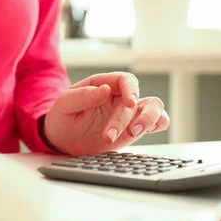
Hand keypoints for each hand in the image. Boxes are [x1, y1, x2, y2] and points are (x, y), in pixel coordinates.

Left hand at [43, 73, 169, 156]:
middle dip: (124, 119)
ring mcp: (128, 113)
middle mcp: (118, 97)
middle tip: (108, 136)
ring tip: (132, 133)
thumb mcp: (65, 105)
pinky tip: (149, 131)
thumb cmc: (62, 118)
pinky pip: (156, 122)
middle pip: (136, 99)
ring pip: (154, 108)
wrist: (62, 141)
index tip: (129, 102)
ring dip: (148, 119)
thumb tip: (103, 89)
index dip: (131, 88)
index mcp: (103, 84)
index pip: (125, 79)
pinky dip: (158, 124)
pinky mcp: (133, 129)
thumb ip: (83, 96)